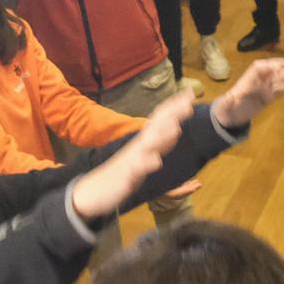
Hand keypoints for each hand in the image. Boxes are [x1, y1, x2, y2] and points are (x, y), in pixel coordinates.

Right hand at [71, 90, 195, 218]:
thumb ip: (160, 143)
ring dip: (162, 137)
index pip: (161, 119)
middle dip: (174, 114)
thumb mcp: (145, 156)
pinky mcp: (126, 176)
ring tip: (177, 128)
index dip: (176, 106)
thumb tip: (176, 128)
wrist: (93, 191)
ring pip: (148, 146)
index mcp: (145, 142)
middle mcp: (139, 146)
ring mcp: (132, 160)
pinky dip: (147, 164)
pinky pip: (137, 169)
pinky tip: (157, 162)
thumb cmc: (121, 173)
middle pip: (158, 126)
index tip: (191, 92)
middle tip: (190, 99)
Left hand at [210, 58, 283, 129]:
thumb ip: (228, 102)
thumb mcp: (227, 106)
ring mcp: (266, 87)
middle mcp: (259, 80)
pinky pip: (283, 90)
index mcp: (249, 78)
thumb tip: (230, 97)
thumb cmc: (227, 109)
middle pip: (275, 71)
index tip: (282, 68)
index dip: (271, 65)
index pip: (260, 67)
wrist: (230, 117)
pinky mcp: (271, 95)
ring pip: (282, 79)